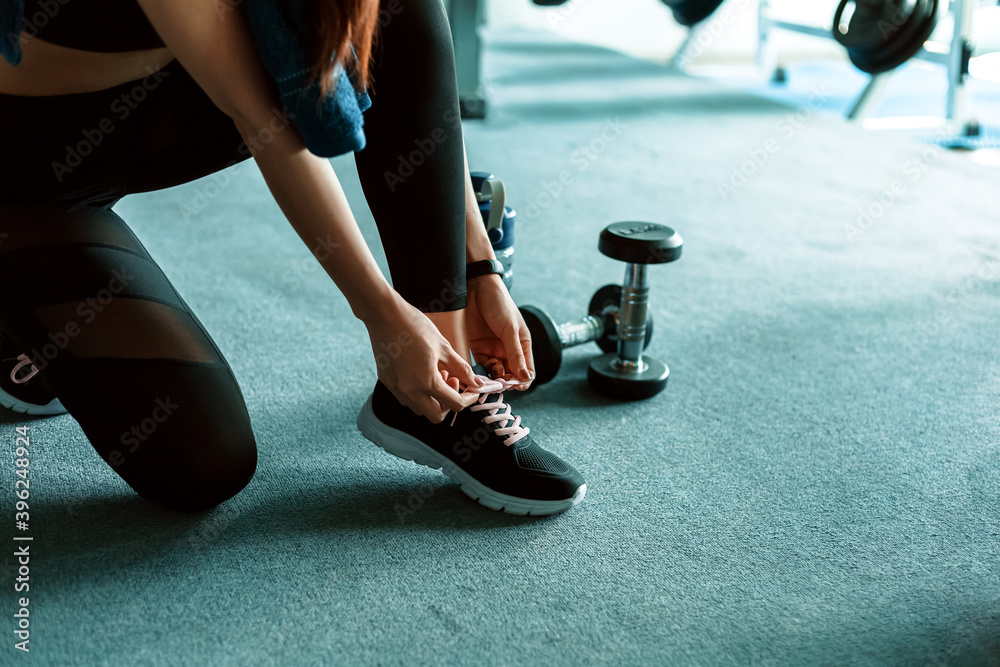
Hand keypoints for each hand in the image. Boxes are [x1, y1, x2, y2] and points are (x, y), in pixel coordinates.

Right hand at [364, 294, 481, 421]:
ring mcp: (395, 388)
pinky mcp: (387, 382)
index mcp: (427, 382)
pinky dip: (418, 393)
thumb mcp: (444, 347)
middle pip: (436, 416)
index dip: (469, 398)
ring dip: (433, 399)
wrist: (384, 315)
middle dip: (448, 404)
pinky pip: (406, 398)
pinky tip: (421, 373)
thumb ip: (462, 369)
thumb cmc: (416, 327)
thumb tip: (476, 383)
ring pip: (419, 409)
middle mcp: (409, 391)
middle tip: (452, 382)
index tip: (472, 389)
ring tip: (436, 374)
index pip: (455, 405)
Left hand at [465, 274, 534, 387]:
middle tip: (497, 382)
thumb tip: (526, 378)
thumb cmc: (499, 305)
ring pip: (494, 373)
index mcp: (522, 345)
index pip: (526, 371)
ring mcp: (492, 350)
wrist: (476, 288)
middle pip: (510, 375)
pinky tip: (477, 375)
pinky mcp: (477, 348)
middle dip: (505, 382)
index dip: (521, 381)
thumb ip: (516, 354)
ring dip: (491, 379)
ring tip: (486, 378)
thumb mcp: (510, 330)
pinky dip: (479, 373)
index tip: (512, 384)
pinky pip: (480, 367)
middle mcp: (508, 350)